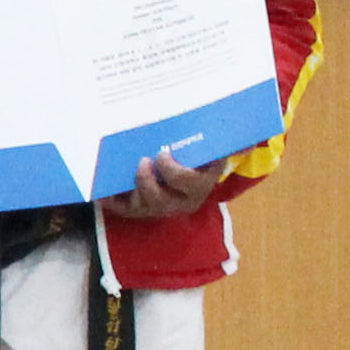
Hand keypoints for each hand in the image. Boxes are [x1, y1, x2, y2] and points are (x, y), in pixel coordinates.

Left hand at [101, 150, 230, 221]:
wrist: (185, 171)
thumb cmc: (199, 156)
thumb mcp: (215, 149)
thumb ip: (230, 143)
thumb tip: (249, 140)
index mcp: (200, 186)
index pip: (190, 185)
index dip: (174, 173)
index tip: (163, 154)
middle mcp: (179, 201)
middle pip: (162, 201)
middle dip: (149, 183)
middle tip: (142, 161)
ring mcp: (158, 207)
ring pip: (143, 206)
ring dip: (132, 189)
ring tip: (124, 170)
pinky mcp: (138, 209)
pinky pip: (122, 208)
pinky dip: (110, 200)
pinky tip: (99, 189)